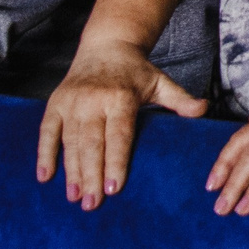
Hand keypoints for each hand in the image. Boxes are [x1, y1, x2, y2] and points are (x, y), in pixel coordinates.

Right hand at [38, 41, 207, 206]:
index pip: (119, 135)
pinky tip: (45, 176)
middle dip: (91, 175)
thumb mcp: (160, 82)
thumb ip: (180, 99)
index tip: (115, 188)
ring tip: (75, 196)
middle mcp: (94, 100)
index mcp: (122, 97)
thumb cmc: (136, 71)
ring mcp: (72, 102)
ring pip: (70, 142)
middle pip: (92, 143)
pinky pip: (46, 132)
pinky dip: (44, 154)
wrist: (106, 45)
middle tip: (92, 203)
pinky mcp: (55, 103)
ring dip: (71, 171)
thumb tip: (203, 109)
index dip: (116, 162)